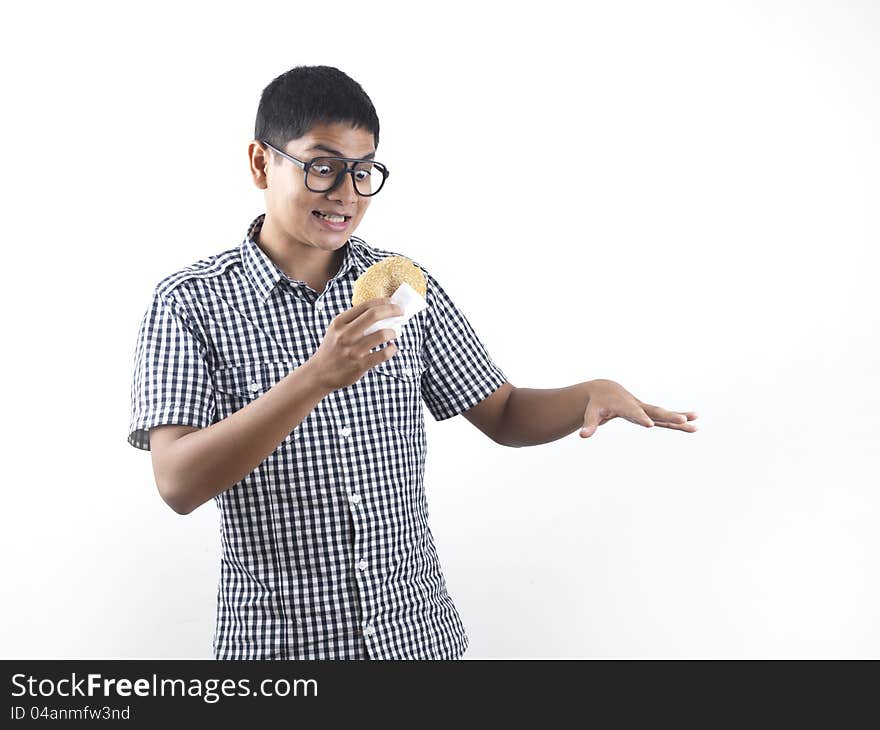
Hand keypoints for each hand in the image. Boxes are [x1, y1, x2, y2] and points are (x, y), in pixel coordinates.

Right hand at [307, 298, 403, 391]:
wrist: (319, 374)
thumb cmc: (332, 349)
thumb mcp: (336, 330)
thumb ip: (353, 321)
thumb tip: (379, 311)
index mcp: (339, 322)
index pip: (365, 306)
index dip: (383, 302)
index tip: (393, 303)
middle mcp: (345, 335)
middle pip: (374, 315)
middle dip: (392, 311)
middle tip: (401, 312)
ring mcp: (353, 350)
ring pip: (381, 335)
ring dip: (392, 332)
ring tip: (394, 333)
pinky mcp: (360, 365)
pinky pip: (383, 354)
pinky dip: (391, 350)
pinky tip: (392, 348)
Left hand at [579, 379, 697, 437]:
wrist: (605, 390)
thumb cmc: (597, 403)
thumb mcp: (591, 413)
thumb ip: (589, 425)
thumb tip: (582, 436)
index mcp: (624, 406)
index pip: (633, 413)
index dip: (641, 418)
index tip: (650, 424)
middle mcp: (637, 406)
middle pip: (655, 411)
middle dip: (668, 415)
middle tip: (682, 420)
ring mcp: (644, 409)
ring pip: (664, 414)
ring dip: (679, 418)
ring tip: (696, 424)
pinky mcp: (648, 413)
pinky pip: (664, 418)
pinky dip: (677, 422)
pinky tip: (692, 425)